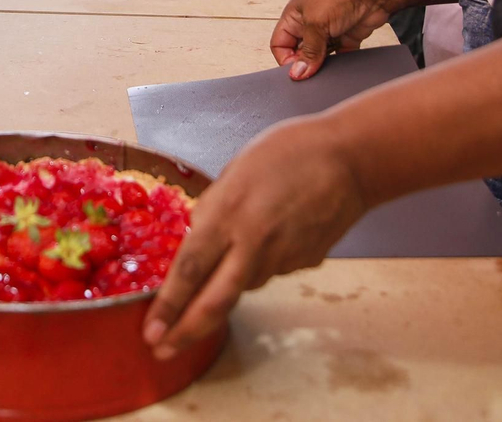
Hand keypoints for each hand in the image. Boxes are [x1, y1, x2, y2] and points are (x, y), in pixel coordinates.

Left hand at [143, 119, 366, 359]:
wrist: (350, 159)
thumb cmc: (288, 151)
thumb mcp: (235, 171)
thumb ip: (213, 209)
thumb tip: (198, 237)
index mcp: (229, 215)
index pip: (189, 270)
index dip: (168, 306)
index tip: (151, 332)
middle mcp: (254, 245)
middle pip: (215, 302)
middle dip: (185, 332)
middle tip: (162, 351)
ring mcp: (283, 259)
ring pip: (244, 285)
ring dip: (226, 285)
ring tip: (234, 249)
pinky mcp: (305, 264)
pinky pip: (271, 271)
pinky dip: (260, 263)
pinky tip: (271, 235)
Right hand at [268, 0, 389, 80]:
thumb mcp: (316, 23)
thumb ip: (308, 51)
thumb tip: (296, 73)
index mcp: (294, 15)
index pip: (279, 43)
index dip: (285, 58)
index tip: (296, 71)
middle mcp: (309, 23)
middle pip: (299, 52)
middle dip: (304, 63)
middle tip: (311, 74)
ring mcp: (328, 31)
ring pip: (319, 57)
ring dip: (322, 65)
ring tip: (326, 70)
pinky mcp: (346, 38)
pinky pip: (338, 57)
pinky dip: (339, 65)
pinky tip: (340, 67)